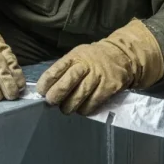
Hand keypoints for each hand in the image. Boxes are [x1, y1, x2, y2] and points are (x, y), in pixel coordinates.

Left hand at [36, 18, 163, 114]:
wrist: (122, 55)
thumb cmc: (94, 57)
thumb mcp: (78, 55)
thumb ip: (65, 68)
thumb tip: (48, 88)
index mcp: (75, 57)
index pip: (56, 70)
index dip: (46, 83)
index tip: (42, 91)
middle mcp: (86, 66)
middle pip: (66, 84)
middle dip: (56, 96)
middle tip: (51, 102)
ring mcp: (98, 77)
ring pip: (79, 96)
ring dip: (69, 106)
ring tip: (66, 108)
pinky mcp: (109, 87)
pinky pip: (93, 103)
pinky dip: (85, 109)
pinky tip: (81, 109)